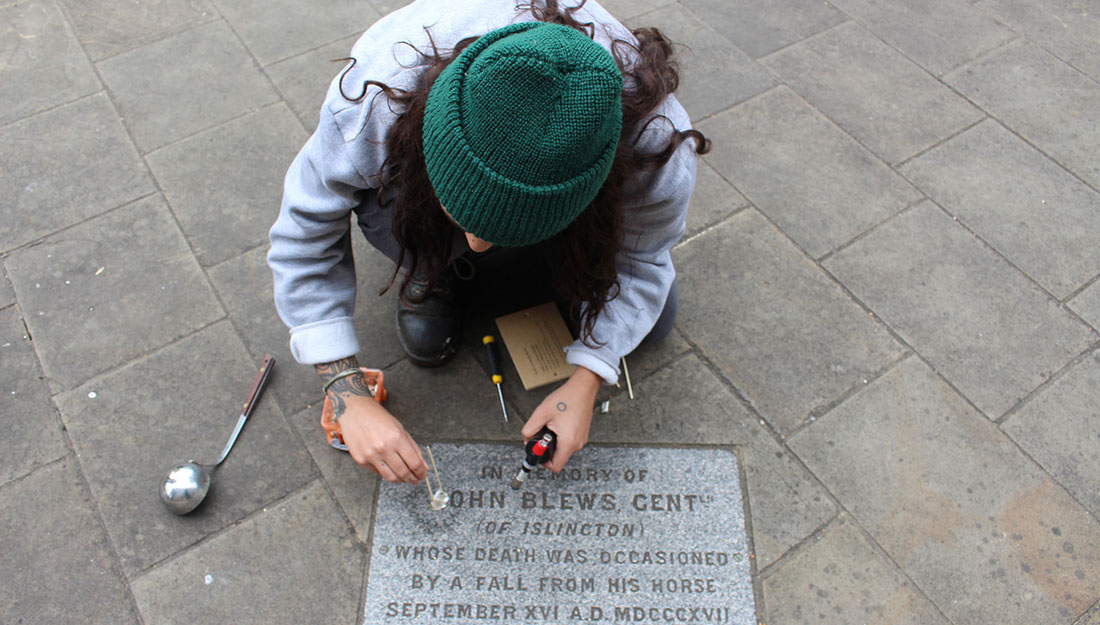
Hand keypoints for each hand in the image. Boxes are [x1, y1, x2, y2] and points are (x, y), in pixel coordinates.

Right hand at [318, 358, 426, 483]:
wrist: (354, 411)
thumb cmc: (378, 418)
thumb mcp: (400, 429)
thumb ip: (413, 449)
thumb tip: (423, 466)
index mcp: (397, 438)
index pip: (414, 463)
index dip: (421, 473)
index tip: (423, 475)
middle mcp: (383, 448)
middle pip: (404, 473)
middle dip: (413, 479)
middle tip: (416, 479)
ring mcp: (371, 455)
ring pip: (391, 477)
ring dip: (401, 480)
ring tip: (404, 477)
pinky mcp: (361, 460)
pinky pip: (378, 473)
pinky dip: (386, 473)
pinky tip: (390, 468)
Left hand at [521, 367, 601, 472]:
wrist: (582, 388)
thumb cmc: (566, 398)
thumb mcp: (541, 413)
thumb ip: (529, 429)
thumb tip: (526, 439)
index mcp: (568, 442)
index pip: (555, 466)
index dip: (543, 461)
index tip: (538, 451)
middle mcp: (577, 444)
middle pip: (559, 457)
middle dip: (547, 448)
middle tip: (542, 433)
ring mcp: (581, 439)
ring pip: (563, 449)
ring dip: (554, 441)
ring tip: (551, 425)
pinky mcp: (582, 433)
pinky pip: (569, 441)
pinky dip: (561, 436)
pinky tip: (558, 423)